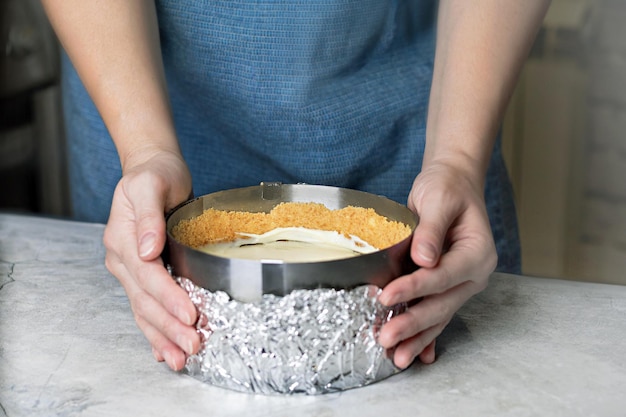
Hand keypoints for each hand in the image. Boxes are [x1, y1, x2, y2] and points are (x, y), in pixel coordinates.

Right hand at [103, 150, 199, 369]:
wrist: (152, 170)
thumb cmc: (155, 175)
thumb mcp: (152, 185)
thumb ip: (149, 217)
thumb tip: (148, 250)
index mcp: (123, 239)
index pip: (148, 276)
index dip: (169, 297)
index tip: (190, 314)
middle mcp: (122, 259)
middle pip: (145, 301)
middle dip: (170, 327)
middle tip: (194, 345)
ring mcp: (129, 270)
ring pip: (143, 310)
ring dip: (162, 337)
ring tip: (181, 359)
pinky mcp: (142, 274)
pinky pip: (145, 307)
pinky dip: (154, 331)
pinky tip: (164, 351)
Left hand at [377, 160, 496, 368]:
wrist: (451, 186)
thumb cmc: (446, 189)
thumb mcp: (438, 199)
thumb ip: (431, 229)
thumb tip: (424, 259)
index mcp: (477, 253)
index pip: (443, 276)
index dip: (414, 288)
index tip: (386, 296)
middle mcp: (473, 274)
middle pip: (441, 304)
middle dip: (412, 323)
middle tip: (386, 338)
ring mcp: (461, 284)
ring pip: (438, 316)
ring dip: (416, 337)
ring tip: (396, 357)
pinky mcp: (445, 287)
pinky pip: (435, 314)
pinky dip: (425, 335)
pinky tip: (414, 354)